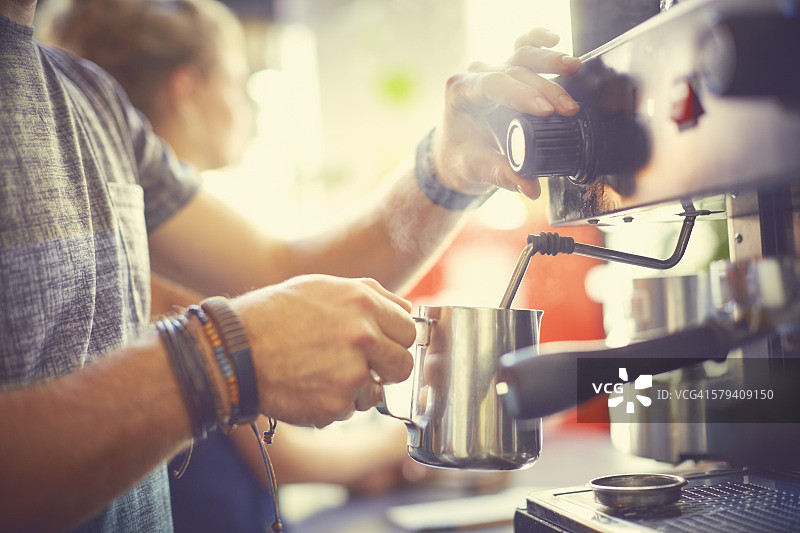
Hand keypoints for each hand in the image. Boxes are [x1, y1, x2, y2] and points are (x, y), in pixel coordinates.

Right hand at [233, 275, 415, 427]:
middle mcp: (363, 336)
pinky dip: (333, 404)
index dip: (395, 339)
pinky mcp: (336, 404)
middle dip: (386, 368)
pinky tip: (309, 387)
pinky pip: (350, 410)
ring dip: (359, 388)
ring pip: (377, 391)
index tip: (381, 345)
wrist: (234, 351)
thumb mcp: (322, 287)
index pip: (409, 329)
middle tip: (361, 365)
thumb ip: (369, 295)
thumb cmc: (275, 315)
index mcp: (363, 303)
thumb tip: (404, 308)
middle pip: (404, 364)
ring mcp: (352, 373)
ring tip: (325, 374)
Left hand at [434, 27, 581, 199]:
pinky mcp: (507, 72)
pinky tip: (553, 39)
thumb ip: (501, 175)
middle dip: (544, 88)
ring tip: (573, 68)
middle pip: (514, 70)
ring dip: (549, 61)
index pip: (494, 85)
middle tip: (567, 108)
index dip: (522, 95)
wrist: (454, 154)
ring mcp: (492, 71)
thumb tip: (530, 187)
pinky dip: (538, 41)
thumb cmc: (460, 158)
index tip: (545, 111)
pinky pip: (523, 49)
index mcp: (461, 93)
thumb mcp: (475, 169)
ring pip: (522, 55)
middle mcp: (475, 76)